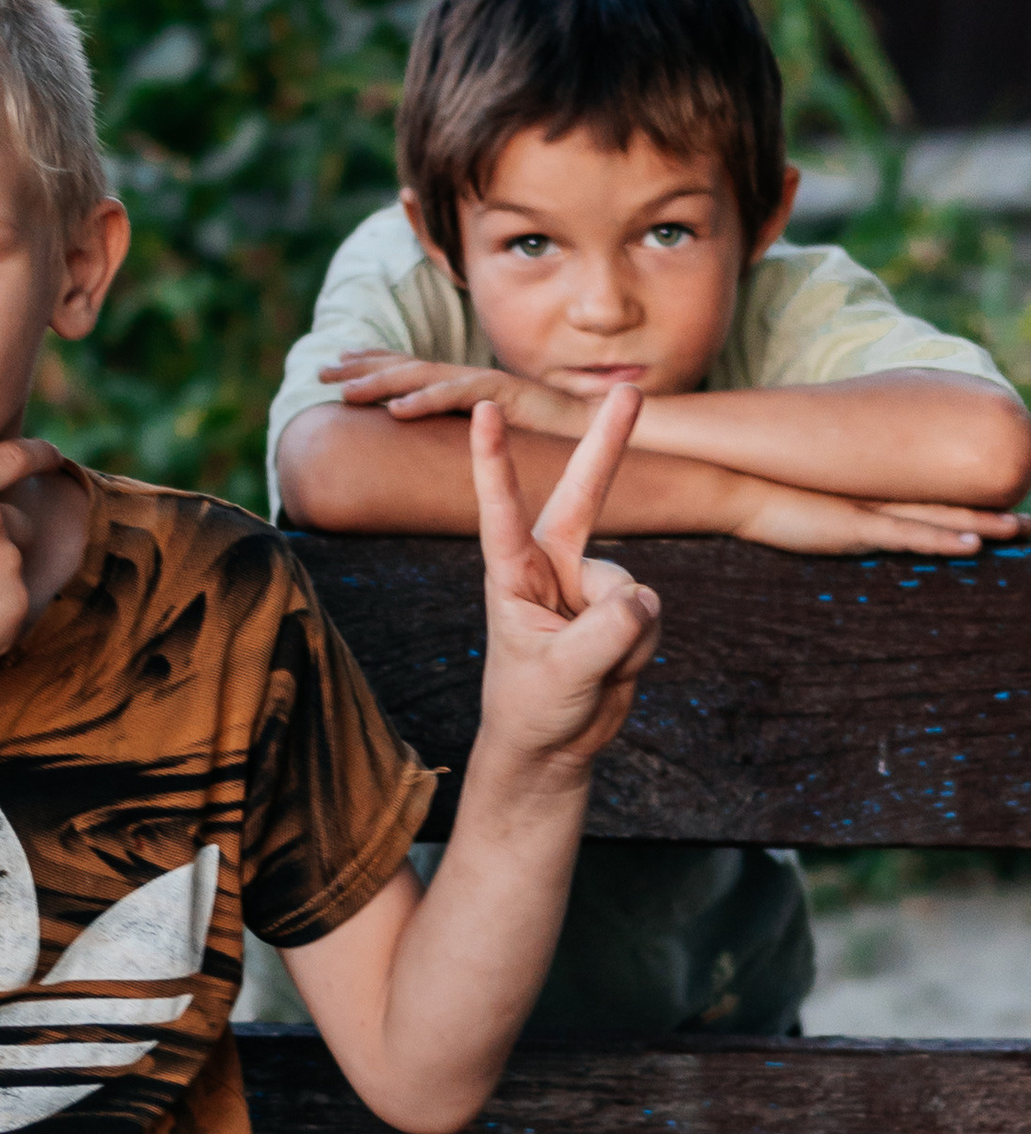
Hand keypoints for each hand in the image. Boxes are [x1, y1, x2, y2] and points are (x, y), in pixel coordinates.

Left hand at [321, 354, 579, 434]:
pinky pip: (460, 396)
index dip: (373, 364)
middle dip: (362, 366)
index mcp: (468, 384)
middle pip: (407, 366)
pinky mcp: (507, 394)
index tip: (336, 366)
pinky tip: (396, 409)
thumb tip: (440, 442)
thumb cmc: (554, 433)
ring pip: (424, 376)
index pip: (412, 369)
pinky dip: (426, 399)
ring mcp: (488, 383)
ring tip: (344, 391)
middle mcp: (473, 378)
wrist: (608, 426)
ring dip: (381, 382)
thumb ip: (470, 430)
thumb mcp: (500, 431)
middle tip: (321, 370)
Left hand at [470, 390, 660, 775]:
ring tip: (592, 667)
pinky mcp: (620, 607)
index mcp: (513, 572)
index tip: (484, 408)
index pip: (500, 509)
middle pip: (586, 494)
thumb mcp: (561, 674)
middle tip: (632, 391)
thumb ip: (603, 634)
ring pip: (631, 589)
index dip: (494, 459)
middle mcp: (552, 566)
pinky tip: (614, 667)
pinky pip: (650, 615)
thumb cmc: (533, 705)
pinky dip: (639, 649)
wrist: (553, 742)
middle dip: (610, 442)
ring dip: (623, 637)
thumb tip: (645, 594)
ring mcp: (589, 583)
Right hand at [725, 476, 1015, 557]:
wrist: (728, 483)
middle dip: (987, 509)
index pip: (922, 495)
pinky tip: (972, 543)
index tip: (992, 503)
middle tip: (1027, 517)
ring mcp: (865, 509)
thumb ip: (816, 503)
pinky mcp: (852, 526)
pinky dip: (941, 538)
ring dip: (981, 522)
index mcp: (862, 492)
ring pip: (937, 516)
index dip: (961, 500)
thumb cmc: (753, 491)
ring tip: (1020, 527)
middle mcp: (872, 496)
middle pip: (943, 501)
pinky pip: (907, 535)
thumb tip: (821, 507)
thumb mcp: (794, 500)